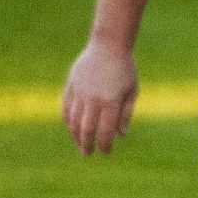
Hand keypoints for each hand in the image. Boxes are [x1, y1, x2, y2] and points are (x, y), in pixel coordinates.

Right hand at [63, 39, 140, 154]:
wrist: (108, 44)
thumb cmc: (125, 69)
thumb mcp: (131, 91)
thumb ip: (125, 114)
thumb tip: (120, 135)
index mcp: (111, 101)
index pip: (105, 132)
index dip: (104, 145)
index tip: (106, 151)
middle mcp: (93, 98)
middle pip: (86, 129)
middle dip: (87, 144)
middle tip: (88, 153)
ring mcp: (80, 91)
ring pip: (73, 120)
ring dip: (75, 135)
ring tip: (80, 143)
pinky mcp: (71, 85)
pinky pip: (66, 107)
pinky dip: (68, 120)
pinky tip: (72, 127)